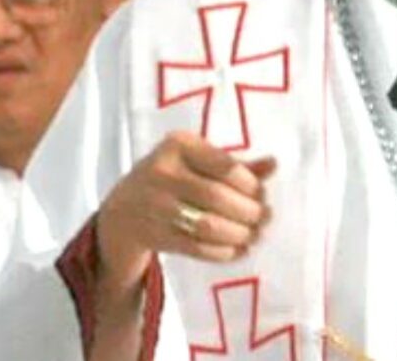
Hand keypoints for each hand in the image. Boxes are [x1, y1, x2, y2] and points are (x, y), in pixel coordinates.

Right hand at [94, 131, 276, 287]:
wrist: (122, 211)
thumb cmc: (171, 178)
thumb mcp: (196, 162)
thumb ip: (235, 165)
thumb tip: (274, 164)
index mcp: (177, 145)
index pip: (225, 166)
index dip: (250, 184)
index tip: (262, 195)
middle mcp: (162, 172)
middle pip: (217, 197)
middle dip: (249, 212)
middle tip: (265, 219)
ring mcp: (155, 206)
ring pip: (208, 225)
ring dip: (239, 234)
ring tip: (254, 235)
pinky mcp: (155, 236)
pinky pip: (196, 247)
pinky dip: (222, 252)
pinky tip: (237, 250)